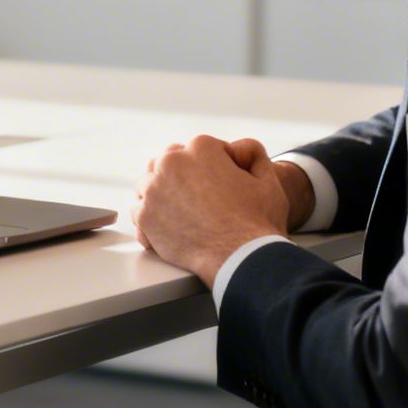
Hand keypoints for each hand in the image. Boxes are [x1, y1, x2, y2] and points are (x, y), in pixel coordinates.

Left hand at [130, 136, 290, 286]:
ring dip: (163, 194)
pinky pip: (140, 210)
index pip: (199, 150)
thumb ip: (252, 152)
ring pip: (150, 184)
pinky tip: (169, 226)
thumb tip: (236, 149)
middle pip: (170, 162)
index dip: (213, 167)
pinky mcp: (145, 217)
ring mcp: (154, 190)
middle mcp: (172, 163)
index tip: (219, 185)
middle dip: (183, 177)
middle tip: (200, 199)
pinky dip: (152, 217)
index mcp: (201, 148)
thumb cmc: (257, 221)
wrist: (242, 259)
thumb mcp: (268, 178)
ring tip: (184, 212)